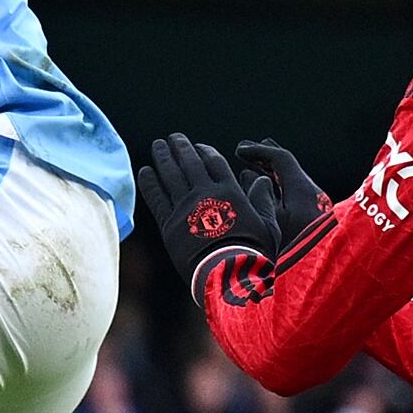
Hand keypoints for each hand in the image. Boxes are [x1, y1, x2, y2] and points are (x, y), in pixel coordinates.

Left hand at [139, 131, 319, 302]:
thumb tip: (261, 179)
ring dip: (163, 158)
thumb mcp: (268, 224)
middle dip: (180, 148)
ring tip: (158, 145)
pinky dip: (150, 183)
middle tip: (172, 138)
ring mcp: (185, 208)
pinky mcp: (169, 224)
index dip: (204, 151)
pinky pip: (157, 198)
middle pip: (190, 163)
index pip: (214, 162)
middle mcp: (205, 194)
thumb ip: (263, 200)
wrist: (228, 274)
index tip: (197, 145)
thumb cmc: (253, 253)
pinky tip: (145, 171)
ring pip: (171, 175)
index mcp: (230, 191)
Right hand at [228, 141, 328, 246]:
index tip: (239, 150)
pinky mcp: (314, 223)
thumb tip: (253, 178)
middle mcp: (313, 196)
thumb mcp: (269, 224)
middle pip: (289, 168)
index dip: (258, 151)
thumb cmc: (293, 254)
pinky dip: (276, 191)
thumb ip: (259, 197)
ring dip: (270, 175)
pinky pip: (293, 197)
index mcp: (303, 191)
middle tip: (245, 152)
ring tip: (250, 172)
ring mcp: (315, 210)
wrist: (324, 281)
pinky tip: (263, 198)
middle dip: (266, 159)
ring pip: (290, 183)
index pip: (281, 158)